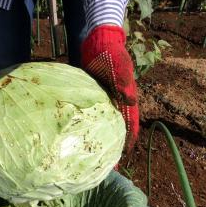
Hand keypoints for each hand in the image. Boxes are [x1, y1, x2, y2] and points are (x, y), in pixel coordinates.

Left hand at [81, 25, 138, 151]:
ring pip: (101, 124)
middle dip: (111, 147)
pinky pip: (87, 114)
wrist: (96, 41)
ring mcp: (101, 101)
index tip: (122, 159)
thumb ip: (124, 82)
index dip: (128, 143)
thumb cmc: (111, 53)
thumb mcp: (120, 67)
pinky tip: (74, 136)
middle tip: (103, 165)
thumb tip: (130, 99)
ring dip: (97, 138)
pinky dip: (84, 126)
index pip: (130, 125)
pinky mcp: (88, 96)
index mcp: (126, 99)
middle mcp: (115, 103)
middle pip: (115, 129)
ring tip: (87, 156)